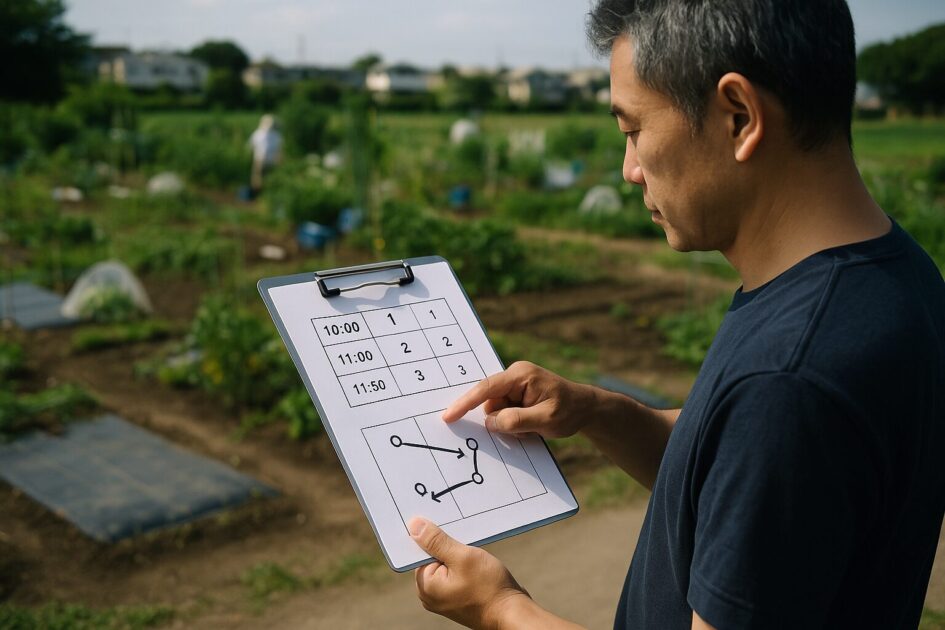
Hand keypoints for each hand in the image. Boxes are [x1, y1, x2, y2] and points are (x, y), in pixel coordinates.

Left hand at [410, 517, 529, 628]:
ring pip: (446, 564)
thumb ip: (436, 541)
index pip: (420, 551)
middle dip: (448, 547)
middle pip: (432, 558)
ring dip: (458, 555)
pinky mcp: (457, 597)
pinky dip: (463, 566)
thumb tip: (413, 525)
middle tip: (466, 547)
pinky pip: (454, 574)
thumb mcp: (462, 557)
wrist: (512, 613)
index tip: (449, 532)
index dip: (434, 537)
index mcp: (425, 587)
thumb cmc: (489, 588)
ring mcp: (443, 598)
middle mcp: (430, 595)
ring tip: (474, 558)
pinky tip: (477, 566)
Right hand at [442, 361, 596, 437]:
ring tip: (533, 427)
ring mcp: (515, 385)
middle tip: (527, 429)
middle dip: (503, 420)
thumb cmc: (570, 411)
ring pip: (497, 411)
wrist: (586, 409)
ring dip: (510, 424)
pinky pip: (504, 413)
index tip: (448, 416)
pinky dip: (514, 423)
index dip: (465, 403)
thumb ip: (516, 420)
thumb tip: (490, 422)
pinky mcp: (517, 395)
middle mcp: (515, 376)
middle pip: (491, 403)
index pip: (486, 388)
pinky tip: (532, 425)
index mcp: (520, 375)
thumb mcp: (545, 420)